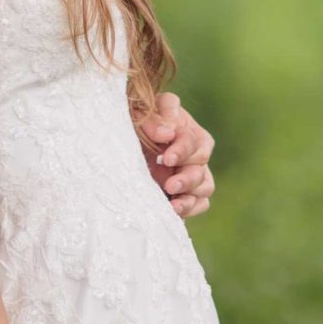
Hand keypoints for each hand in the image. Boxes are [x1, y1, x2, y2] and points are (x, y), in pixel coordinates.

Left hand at [138, 92, 215, 219]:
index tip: (167, 158)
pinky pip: (198, 204)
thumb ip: (155, 118)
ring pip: (205, 188)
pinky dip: (189, 209)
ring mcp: (189, 175)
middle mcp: (193, 155)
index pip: (194, 142)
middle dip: (187, 179)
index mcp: (187, 131)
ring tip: (173, 206)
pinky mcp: (183, 193)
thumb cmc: (132, 121)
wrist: (117, 142)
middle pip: (202, 168)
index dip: (183, 151)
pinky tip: (172, 212)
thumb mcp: (139, 112)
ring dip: (190, 198)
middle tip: (170, 185)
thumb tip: (167, 134)